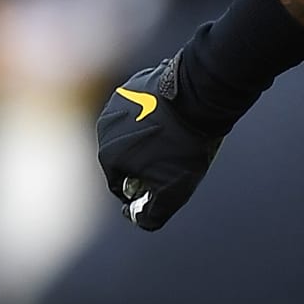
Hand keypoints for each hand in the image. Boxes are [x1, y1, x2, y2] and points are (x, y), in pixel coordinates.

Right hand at [96, 57, 224, 230]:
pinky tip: (175, 118)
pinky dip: (154, 115)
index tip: (162, 185)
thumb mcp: (173, 191)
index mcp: (107, 155)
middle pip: (124, 156)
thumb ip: (152, 214)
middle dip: (145, 163)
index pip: (119, 184)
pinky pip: (141, 107)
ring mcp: (117, 102)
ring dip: (148, 138)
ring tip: (175, 139)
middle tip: (173, 161)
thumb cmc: (185, 146)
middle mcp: (104, 127)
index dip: (142, 190)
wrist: (199, 98)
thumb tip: (137, 220)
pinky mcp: (133, 83)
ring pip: (131, 130)